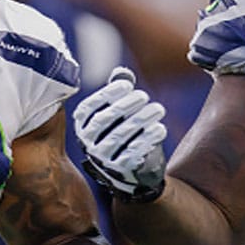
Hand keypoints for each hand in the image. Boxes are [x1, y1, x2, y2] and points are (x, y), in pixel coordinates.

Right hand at [73, 66, 167, 202]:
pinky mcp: (119, 170)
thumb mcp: (119, 112)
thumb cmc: (124, 133)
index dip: (106, 94)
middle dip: (125, 105)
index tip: (127, 86)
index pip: (89, 108)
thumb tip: (122, 73)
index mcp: (83, 125)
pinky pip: (132, 153)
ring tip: (158, 109)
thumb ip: (118, 91)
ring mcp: (102, 159)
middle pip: (104, 121)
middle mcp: (88, 143)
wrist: (132, 171)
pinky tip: (160, 128)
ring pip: (119, 136)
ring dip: (140, 120)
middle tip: (145, 96)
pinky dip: (147, 139)